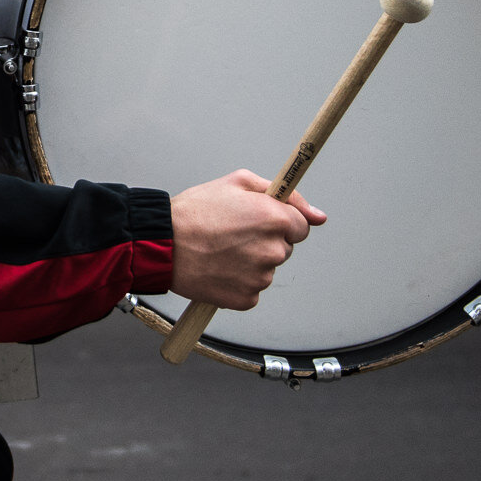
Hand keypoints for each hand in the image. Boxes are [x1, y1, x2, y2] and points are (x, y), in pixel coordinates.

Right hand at [168, 170, 325, 309]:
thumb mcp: (236, 182)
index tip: (257, 222)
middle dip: (264, 242)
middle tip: (231, 235)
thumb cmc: (194, 212)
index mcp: (275, 219)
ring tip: (220, 251)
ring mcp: (261, 277)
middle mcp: (273, 250)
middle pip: (284, 249)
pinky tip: (218, 268)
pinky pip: (252, 290)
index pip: (301, 226)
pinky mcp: (246, 298)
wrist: (161, 243)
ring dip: (251, 262)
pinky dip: (238, 281)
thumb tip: (319, 216)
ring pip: (267, 269)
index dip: (279, 222)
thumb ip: (285, 194)